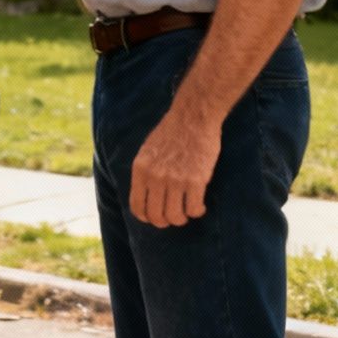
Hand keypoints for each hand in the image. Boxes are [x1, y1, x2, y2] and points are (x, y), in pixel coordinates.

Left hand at [129, 111, 221, 227]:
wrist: (194, 115)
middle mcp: (155, 177)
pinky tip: (200, 206)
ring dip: (181, 219)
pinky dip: (197, 212)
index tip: (155, 217)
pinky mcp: (196, 180)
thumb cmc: (173, 130)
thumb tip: (146, 194)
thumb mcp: (148, 150)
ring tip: (187, 212)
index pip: (137, 206)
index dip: (146, 217)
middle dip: (164, 221)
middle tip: (173, 217)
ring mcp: (175, 180)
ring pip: (174, 216)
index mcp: (141, 170)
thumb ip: (145, 172)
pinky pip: (193, 208)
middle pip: (155, 216)